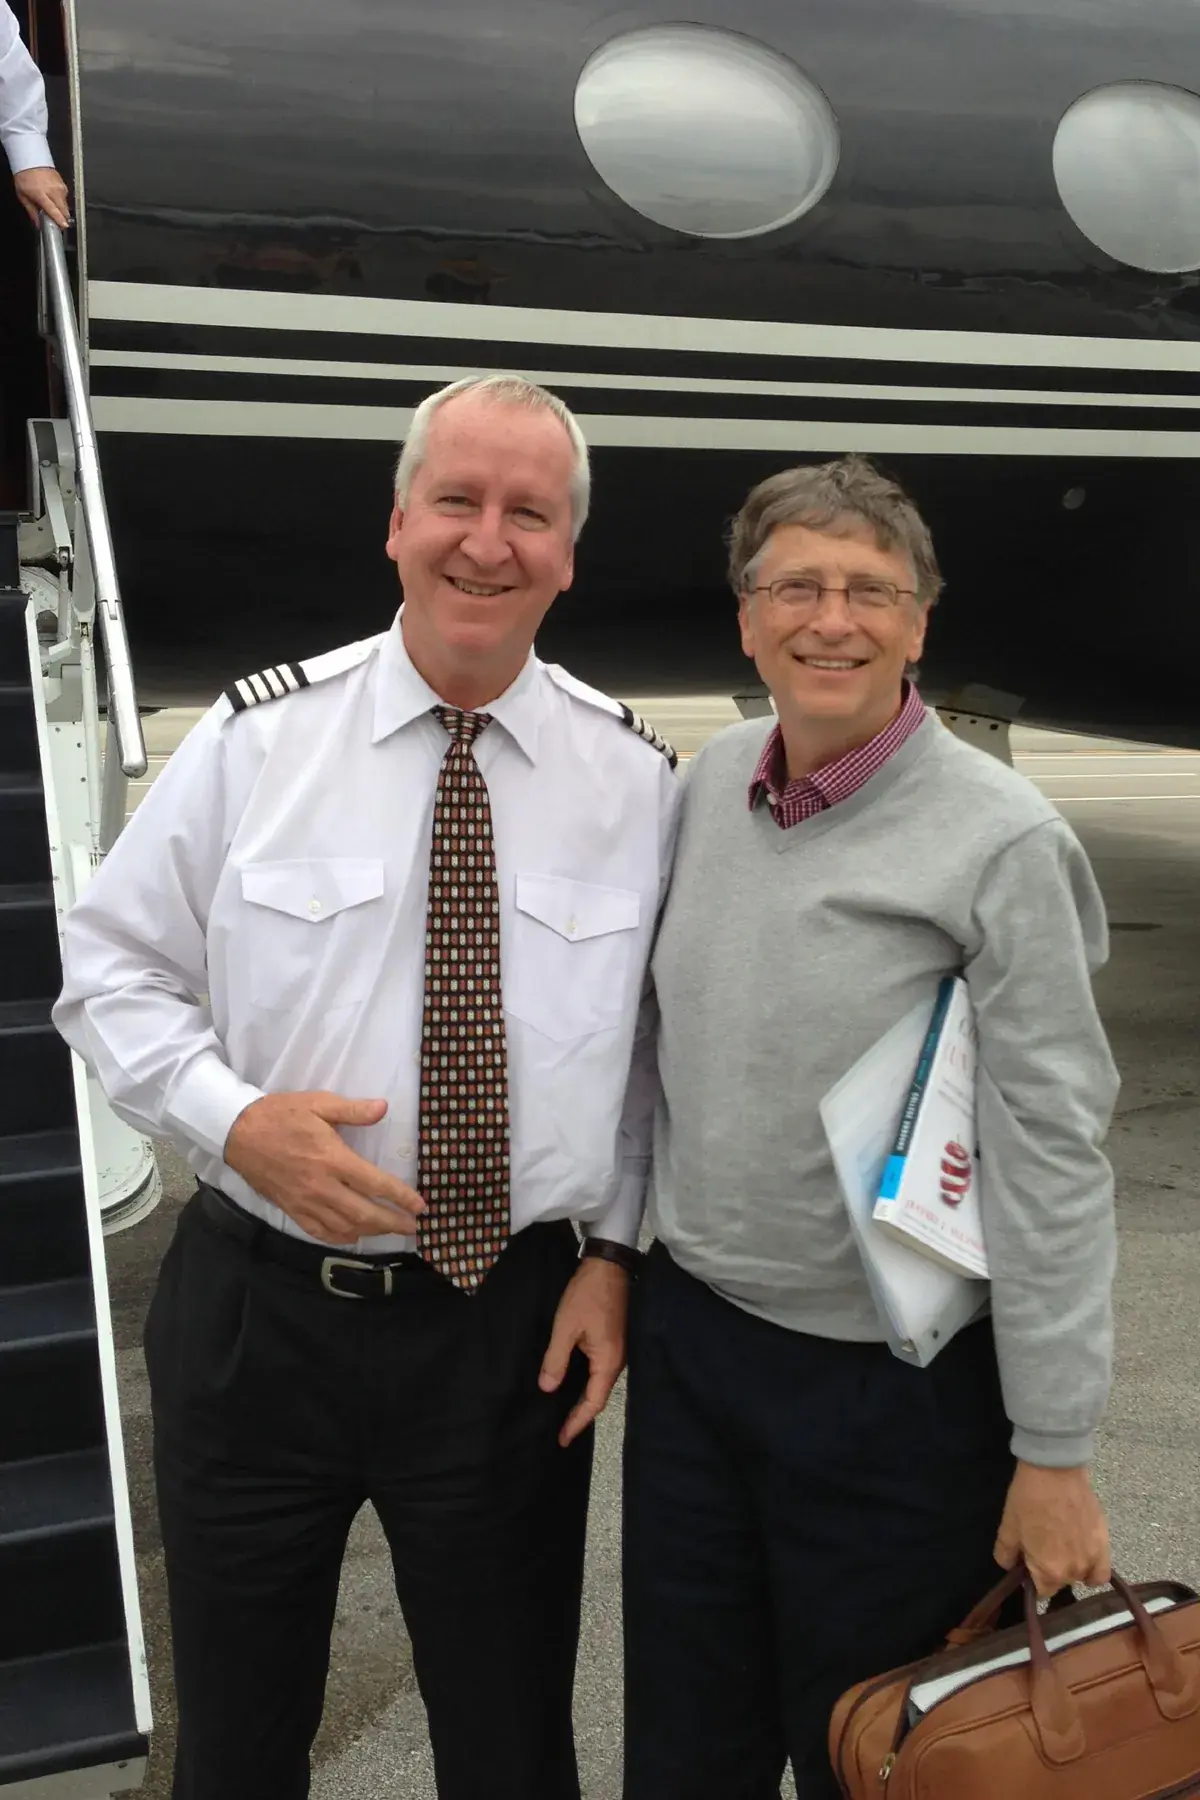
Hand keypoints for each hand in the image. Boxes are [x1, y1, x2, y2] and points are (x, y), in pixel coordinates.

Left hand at [15, 167, 69, 228]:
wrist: (31, 159)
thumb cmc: (25, 175)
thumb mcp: (23, 196)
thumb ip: (31, 211)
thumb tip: (38, 224)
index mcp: (42, 194)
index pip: (54, 211)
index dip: (60, 221)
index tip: (63, 227)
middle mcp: (53, 191)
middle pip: (64, 210)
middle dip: (62, 217)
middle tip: (56, 220)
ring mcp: (60, 187)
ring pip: (66, 204)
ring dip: (61, 209)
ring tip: (53, 207)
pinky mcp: (63, 184)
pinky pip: (65, 197)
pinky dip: (61, 200)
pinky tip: (54, 198)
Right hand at [224, 1091, 424, 1243]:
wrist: (238, 1133)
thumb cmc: (281, 1115)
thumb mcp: (318, 1103)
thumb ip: (352, 1110)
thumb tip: (384, 1108)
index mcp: (332, 1158)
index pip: (375, 1184)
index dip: (401, 1197)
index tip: (420, 1206)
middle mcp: (321, 1186)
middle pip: (364, 1213)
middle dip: (393, 1223)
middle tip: (414, 1227)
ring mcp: (305, 1202)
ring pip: (345, 1226)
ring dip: (371, 1232)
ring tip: (391, 1231)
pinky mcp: (292, 1209)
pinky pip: (320, 1231)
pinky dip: (341, 1237)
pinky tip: (353, 1235)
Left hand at [539, 1257, 629, 1446]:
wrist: (608, 1266)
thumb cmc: (587, 1296)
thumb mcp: (565, 1327)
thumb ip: (556, 1360)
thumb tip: (547, 1388)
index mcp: (608, 1362)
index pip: (593, 1403)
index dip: (577, 1423)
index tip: (561, 1439)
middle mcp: (617, 1361)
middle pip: (598, 1397)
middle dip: (580, 1415)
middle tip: (560, 1431)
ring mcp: (618, 1350)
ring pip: (599, 1384)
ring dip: (583, 1399)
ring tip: (564, 1412)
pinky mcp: (613, 1341)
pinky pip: (599, 1371)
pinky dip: (586, 1383)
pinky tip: (573, 1383)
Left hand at [993, 1460, 1111, 1596]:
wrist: (1056, 1470)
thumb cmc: (1028, 1499)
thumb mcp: (1008, 1527)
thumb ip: (1006, 1555)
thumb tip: (1011, 1569)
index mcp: (1050, 1572)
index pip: (1040, 1592)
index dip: (1031, 1579)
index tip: (1027, 1563)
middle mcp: (1075, 1572)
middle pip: (1061, 1583)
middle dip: (1050, 1572)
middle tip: (1042, 1547)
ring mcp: (1094, 1558)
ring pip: (1081, 1577)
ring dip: (1071, 1569)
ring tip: (1061, 1547)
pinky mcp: (1106, 1542)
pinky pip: (1102, 1571)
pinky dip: (1094, 1570)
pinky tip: (1084, 1557)